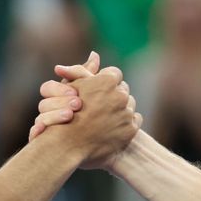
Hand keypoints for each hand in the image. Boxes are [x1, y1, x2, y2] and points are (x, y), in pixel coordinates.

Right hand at [28, 51, 99, 140]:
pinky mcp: (40, 141)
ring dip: (53, 116)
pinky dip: (36, 132)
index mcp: (55, 99)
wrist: (88, 147)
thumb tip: (95, 54)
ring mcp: (43, 126)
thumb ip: (89, 77)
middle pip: (44, 103)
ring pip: (39, 118)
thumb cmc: (89, 115)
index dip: (59, 89)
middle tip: (78, 104)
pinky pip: (32, 135)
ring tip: (70, 116)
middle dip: (60, 102)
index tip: (76, 93)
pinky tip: (44, 131)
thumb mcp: (90, 94)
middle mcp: (47, 112)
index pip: (48, 88)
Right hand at [29, 52, 140, 168]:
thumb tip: (95, 54)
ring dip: (120, 110)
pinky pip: (135, 120)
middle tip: (99, 107)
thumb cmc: (65, 114)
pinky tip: (111, 128)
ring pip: (129, 105)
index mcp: (107, 81)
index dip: (104, 83)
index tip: (96, 93)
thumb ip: (84, 69)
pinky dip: (125, 123)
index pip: (114, 74)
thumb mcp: (71, 88)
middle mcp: (120, 95)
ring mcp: (126, 113)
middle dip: (113, 96)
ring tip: (103, 119)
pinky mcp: (131, 130)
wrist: (67, 146)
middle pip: (122, 90)